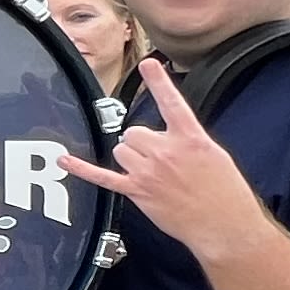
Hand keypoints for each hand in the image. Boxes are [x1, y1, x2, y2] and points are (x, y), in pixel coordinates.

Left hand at [59, 58, 274, 260]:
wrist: (224, 226)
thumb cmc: (224, 192)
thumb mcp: (213, 154)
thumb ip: (187, 138)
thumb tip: (168, 135)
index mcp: (191, 139)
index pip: (172, 103)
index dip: (159, 82)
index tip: (148, 63)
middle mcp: (166, 152)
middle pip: (134, 132)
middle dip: (143, 142)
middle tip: (161, 159)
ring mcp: (149, 172)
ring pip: (122, 149)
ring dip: (131, 156)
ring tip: (152, 171)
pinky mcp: (138, 191)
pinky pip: (103, 177)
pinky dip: (82, 169)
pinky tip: (64, 161)